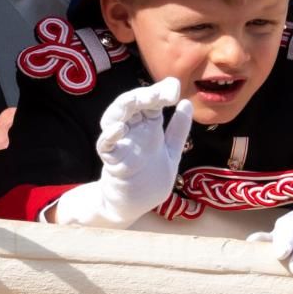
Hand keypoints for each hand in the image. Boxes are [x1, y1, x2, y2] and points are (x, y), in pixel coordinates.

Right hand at [54, 78, 193, 227]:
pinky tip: (118, 128)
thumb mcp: (171, 153)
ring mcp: (120, 143)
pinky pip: (105, 145)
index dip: (160, 92)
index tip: (174, 87)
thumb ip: (178, 130)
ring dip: (126, 106)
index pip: (151, 102)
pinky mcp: (110, 160)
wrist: (132, 206)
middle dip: (144, 95)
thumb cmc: (149, 180)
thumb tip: (187, 102)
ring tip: (139, 99)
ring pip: (115, 116)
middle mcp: (133, 130)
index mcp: (148, 127)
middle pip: (133, 104)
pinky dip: (109, 136)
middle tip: (159, 94)